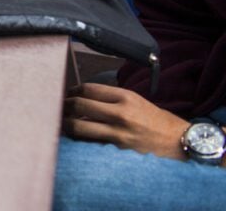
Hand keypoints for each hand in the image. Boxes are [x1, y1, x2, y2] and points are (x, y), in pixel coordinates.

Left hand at [63, 83, 189, 159]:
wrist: (180, 143)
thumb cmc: (156, 121)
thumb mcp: (136, 101)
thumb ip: (111, 98)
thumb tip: (83, 97)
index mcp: (125, 97)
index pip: (88, 88)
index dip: (72, 91)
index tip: (68, 94)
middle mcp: (121, 113)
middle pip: (79, 104)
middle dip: (64, 106)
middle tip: (60, 107)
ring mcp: (118, 133)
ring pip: (78, 126)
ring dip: (66, 124)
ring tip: (62, 123)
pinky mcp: (117, 150)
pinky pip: (89, 143)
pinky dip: (78, 140)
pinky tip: (74, 138)